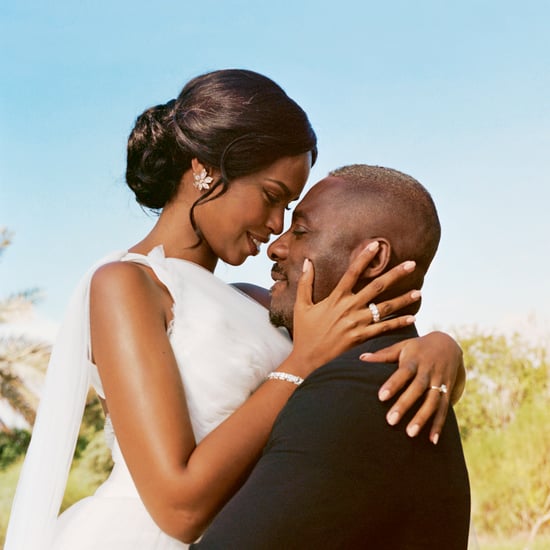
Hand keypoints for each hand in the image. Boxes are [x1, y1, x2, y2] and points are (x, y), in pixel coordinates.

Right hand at [287, 242, 420, 376]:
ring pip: (385, 308)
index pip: (352, 272)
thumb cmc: (304, 333)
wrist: (307, 361)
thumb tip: (307, 261)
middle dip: (395, 274)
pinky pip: (384, 329)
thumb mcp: (301, 306)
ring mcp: (357, 324)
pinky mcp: (361, 338)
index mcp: (335, 298)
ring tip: (419, 292)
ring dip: (403, 299)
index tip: (376, 245)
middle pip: (376, 286)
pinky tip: (412, 317)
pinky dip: (399, 323)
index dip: (364, 257)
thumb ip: (305, 283)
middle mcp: (349, 308)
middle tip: (411, 263)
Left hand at [360, 331, 464, 443]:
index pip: (403, 372)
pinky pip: (444, 409)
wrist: (449, 344)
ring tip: (410, 433)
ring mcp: (439, 381)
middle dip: (405, 404)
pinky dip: (439, 425)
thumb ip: (383, 354)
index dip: (393, 384)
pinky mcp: (448, 390)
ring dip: (422, 418)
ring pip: (432, 401)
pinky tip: (432, 440)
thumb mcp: (402, 346)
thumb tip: (361, 358)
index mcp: (414, 359)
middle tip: (391, 421)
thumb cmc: (418, 347)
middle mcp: (428, 371)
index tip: (381, 397)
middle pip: (417, 389)